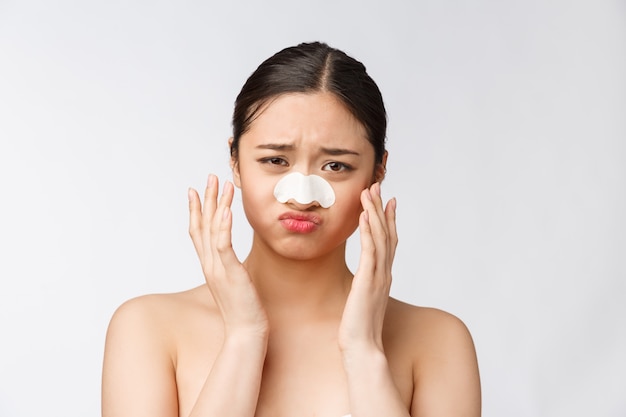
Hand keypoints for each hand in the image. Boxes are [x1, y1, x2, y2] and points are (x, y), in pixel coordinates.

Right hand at [188, 174, 267, 336]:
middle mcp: (210, 264)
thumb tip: (232, 257)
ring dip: (217, 205)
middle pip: (203, 225)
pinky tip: (226, 212)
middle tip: (209, 177)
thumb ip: (230, 266)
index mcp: (210, 265)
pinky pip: (224, 247)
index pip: (198, 232)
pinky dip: (224, 228)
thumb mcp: (234, 281)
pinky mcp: (230, 273)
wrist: (245, 330)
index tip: (195, 191)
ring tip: (221, 185)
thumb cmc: (242, 308)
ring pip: (213, 230)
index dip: (196, 210)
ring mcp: (218, 268)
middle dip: (206, 199)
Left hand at [339, 182, 397, 352]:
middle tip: (378, 185)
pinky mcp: (367, 281)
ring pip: (379, 237)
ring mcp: (378, 276)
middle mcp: (384, 273)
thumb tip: (361, 281)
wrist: (362, 348)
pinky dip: (368, 231)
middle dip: (382, 208)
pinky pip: (369, 251)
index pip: (389, 241)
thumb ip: (365, 287)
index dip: (389, 219)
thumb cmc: (359, 328)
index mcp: (383, 276)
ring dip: (374, 212)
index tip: (388, 200)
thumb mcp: (363, 301)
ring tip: (369, 192)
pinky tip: (364, 216)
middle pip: (386, 233)